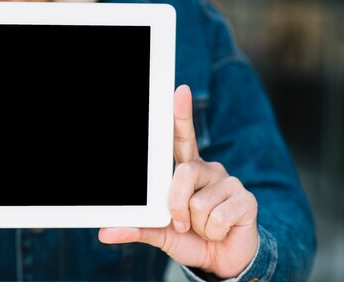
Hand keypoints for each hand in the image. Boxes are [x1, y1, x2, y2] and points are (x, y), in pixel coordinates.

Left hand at [98, 85, 258, 278]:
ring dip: (196, 223)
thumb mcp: (159, 232)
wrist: (221, 260)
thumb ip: (135, 227)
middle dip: (176, 204)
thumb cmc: (189, 237)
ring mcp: (229, 182)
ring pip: (198, 202)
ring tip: (204, 226)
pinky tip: (222, 229)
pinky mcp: (246, 199)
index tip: (180, 91)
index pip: (182, 138)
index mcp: (187, 169)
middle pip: (184, 173)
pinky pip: (218, 216)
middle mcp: (208, 169)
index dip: (181, 115)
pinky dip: (213, 231)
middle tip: (181, 222)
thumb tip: (104, 233)